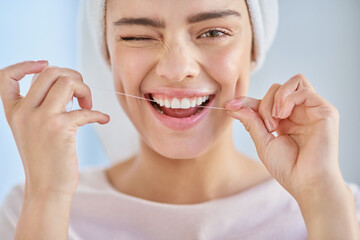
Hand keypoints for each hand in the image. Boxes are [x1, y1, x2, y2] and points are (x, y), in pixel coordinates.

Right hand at [0, 61, 109, 195]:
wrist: (47, 189)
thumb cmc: (45, 159)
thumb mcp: (32, 131)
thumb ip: (38, 107)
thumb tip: (63, 83)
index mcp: (14, 111)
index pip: (5, 76)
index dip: (25, 65)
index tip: (44, 64)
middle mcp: (24, 112)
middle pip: (49, 72)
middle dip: (72, 76)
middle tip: (80, 94)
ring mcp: (41, 119)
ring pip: (67, 82)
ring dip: (85, 89)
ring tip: (88, 104)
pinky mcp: (60, 129)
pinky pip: (86, 110)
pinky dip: (99, 114)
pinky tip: (103, 120)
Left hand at [225, 74, 342, 198]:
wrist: (306, 182)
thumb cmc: (288, 167)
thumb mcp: (263, 142)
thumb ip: (251, 121)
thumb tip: (233, 106)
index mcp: (286, 120)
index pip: (265, 100)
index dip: (246, 100)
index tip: (230, 105)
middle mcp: (299, 112)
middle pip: (277, 88)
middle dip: (264, 103)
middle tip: (267, 126)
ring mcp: (312, 110)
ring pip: (292, 82)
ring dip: (276, 98)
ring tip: (275, 121)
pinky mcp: (325, 110)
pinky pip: (303, 89)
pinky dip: (287, 98)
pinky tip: (283, 116)